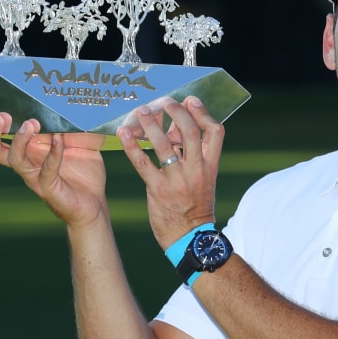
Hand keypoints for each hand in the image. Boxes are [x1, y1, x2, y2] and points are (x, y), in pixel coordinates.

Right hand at [0, 113, 108, 228]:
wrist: (95, 205)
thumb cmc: (85, 174)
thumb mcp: (82, 144)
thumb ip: (77, 126)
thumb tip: (80, 103)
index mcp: (31, 152)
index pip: (4, 139)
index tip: (2, 109)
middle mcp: (29, 164)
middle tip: (1, 117)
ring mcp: (36, 177)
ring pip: (15, 161)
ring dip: (20, 142)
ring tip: (30, 125)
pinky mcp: (49, 188)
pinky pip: (46, 171)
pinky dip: (53, 154)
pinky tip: (59, 141)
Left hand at [118, 97, 223, 247]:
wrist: (189, 238)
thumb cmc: (194, 205)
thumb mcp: (202, 178)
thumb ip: (191, 154)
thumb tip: (176, 127)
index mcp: (210, 165)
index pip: (215, 132)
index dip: (203, 113)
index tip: (190, 100)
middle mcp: (196, 170)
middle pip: (190, 131)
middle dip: (176, 112)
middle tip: (162, 102)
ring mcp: (177, 180)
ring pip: (164, 144)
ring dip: (151, 124)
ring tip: (140, 111)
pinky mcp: (159, 190)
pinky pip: (143, 164)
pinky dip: (132, 147)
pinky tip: (122, 134)